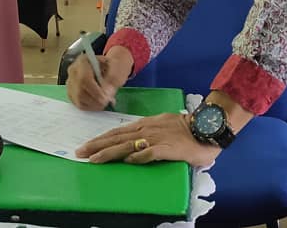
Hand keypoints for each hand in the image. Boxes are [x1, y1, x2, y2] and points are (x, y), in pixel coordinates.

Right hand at [66, 47, 131, 110]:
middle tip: (107, 102)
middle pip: (79, 90)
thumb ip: (112, 79)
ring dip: (93, 105)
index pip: (84, 79)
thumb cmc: (111, 67)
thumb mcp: (116, 68)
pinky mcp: (71, 92)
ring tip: (105, 103)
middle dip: (95, 100)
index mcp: (82, 61)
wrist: (107, 68)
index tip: (107, 97)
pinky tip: (98, 105)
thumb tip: (107, 92)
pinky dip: (89, 107)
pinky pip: (78, 103)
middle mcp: (73, 71)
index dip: (95, 91)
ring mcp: (70, 82)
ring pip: (78, 99)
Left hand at [76, 113, 220, 166]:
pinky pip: (149, 153)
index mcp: (145, 124)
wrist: (206, 127)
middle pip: (116, 137)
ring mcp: (155, 138)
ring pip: (127, 145)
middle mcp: (146, 129)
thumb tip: (133, 145)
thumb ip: (147, 133)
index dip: (101, 139)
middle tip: (79, 152)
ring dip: (109, 152)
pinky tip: (126, 161)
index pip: (117, 131)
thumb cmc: (185, 129)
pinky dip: (137, 157)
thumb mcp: (162, 126)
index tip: (87, 145)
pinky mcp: (166, 148)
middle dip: (96, 145)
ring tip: (94, 159)